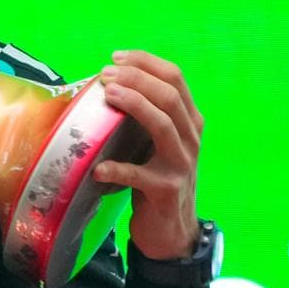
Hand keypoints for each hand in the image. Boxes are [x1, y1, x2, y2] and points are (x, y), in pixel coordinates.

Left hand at [94, 49, 203, 259]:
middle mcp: (190, 138)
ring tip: (108, 95)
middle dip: (137, 78)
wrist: (170, 229)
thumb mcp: (156, 140)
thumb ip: (144, 114)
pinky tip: (98, 167)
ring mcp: (180, 165)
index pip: (176, 78)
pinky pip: (140, 176)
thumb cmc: (155, 174)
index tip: (116, 57)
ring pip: (163, 126)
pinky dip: (117, 169)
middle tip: (105, 74)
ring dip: (135, 105)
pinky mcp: (165, 191)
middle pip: (170, 97)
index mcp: (189, 121)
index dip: (146, 62)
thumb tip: (105, 82)